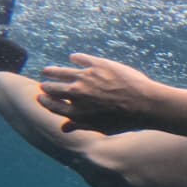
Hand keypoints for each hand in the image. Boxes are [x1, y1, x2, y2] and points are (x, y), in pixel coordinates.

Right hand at [37, 53, 162, 133]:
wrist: (145, 105)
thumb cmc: (125, 120)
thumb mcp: (101, 127)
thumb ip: (81, 125)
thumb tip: (64, 128)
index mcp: (76, 112)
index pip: (52, 105)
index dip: (44, 101)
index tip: (41, 97)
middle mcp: (76, 94)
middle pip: (53, 88)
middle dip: (47, 87)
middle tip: (44, 84)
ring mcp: (85, 77)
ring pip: (61, 72)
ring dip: (52, 71)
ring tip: (47, 71)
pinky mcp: (97, 64)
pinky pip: (80, 58)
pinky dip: (76, 58)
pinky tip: (74, 58)